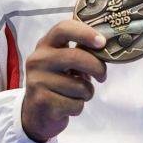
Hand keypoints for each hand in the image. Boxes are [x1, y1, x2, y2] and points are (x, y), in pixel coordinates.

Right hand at [21, 20, 107, 142]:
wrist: (36, 114)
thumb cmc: (57, 84)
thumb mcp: (64, 64)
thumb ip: (80, 53)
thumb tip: (105, 48)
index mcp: (45, 45)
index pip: (63, 29)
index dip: (86, 33)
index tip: (102, 42)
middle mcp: (38, 60)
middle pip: (76, 56)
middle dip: (97, 67)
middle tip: (102, 75)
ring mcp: (37, 80)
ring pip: (79, 86)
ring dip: (86, 93)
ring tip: (76, 95)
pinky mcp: (42, 101)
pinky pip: (75, 104)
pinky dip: (78, 107)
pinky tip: (67, 106)